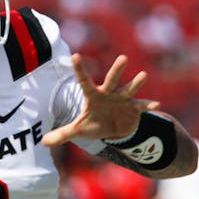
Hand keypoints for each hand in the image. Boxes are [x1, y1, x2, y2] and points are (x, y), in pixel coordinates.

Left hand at [42, 53, 159, 146]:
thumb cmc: (94, 124)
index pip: (84, 80)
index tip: (75, 55)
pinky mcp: (133, 109)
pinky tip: (156, 105)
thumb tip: (42, 142)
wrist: (114, 130)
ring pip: (129, 89)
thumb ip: (62, 134)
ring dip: (136, 84)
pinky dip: (148, 106)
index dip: (79, 69)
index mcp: (93, 96)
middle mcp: (109, 94)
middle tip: (123, 58)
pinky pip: (141, 107)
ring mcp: (122, 100)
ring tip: (143, 75)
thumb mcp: (78, 130)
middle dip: (117, 70)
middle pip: (112, 79)